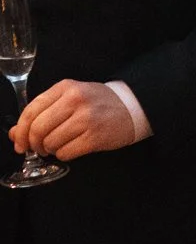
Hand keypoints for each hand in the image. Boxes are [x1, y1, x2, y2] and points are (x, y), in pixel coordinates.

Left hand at [13, 80, 137, 159]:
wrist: (132, 107)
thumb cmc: (97, 103)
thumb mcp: (69, 99)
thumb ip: (41, 113)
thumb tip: (14, 134)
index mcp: (65, 88)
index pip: (31, 110)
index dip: (20, 131)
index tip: (19, 142)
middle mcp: (75, 101)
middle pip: (38, 129)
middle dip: (34, 144)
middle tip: (38, 148)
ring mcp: (86, 119)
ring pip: (51, 143)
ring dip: (50, 149)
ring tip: (59, 145)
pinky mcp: (95, 137)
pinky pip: (65, 153)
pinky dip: (64, 155)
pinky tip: (71, 148)